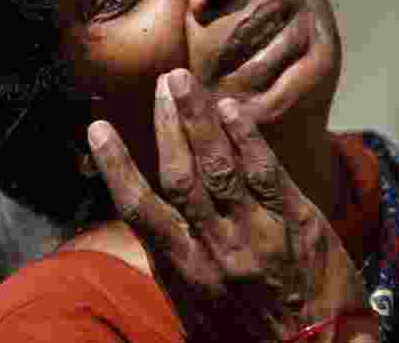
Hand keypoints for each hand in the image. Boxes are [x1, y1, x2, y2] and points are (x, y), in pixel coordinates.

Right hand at [87, 68, 371, 342]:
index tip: (98, 130)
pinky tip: (232, 108)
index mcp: (187, 272)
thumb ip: (176, 269)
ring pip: (222, 166)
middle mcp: (218, 249)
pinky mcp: (300, 222)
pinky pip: (268, 172)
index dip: (117, 166)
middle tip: (162, 82)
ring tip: (184, 81)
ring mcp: (260, 233)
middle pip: (182, 175)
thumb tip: (150, 231)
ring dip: (200, 118)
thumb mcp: (200, 316)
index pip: (141, 210)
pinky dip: (248, 137)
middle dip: (169, 124)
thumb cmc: (254, 337)